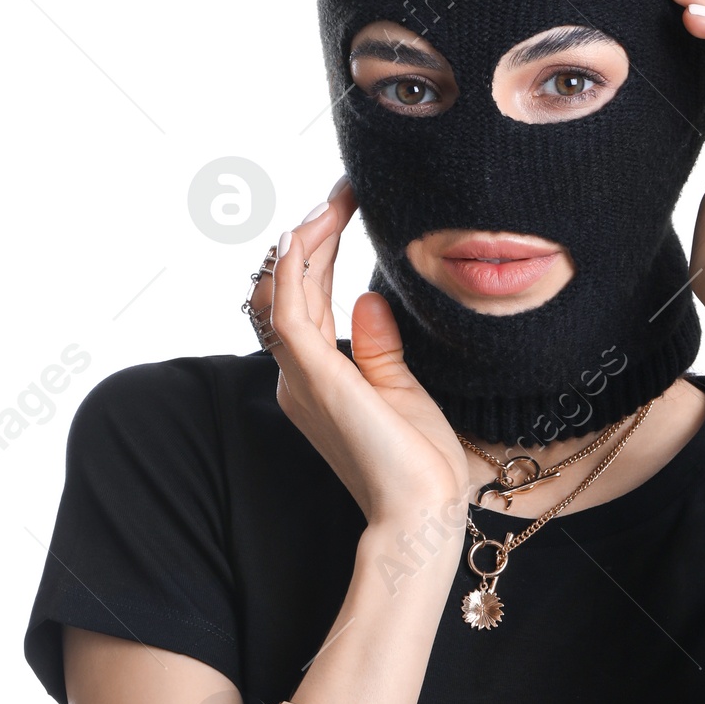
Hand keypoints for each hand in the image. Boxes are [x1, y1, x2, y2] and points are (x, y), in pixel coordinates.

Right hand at [247, 181, 471, 534]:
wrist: (423, 511)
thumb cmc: (419, 464)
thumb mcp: (401, 390)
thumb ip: (379, 346)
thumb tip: (367, 297)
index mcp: (317, 380)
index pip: (305, 301)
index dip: (318, 251)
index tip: (345, 208)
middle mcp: (297, 376)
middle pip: (287, 290)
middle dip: (311, 235)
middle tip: (342, 192)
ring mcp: (301, 376)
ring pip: (281, 292)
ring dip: (304, 239)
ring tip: (333, 200)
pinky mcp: (316, 376)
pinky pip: (288, 309)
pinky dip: (295, 266)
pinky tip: (314, 230)